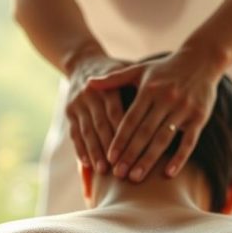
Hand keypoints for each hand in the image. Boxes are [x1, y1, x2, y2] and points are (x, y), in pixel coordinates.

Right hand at [65, 55, 131, 172]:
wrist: (84, 61)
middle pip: (101, 125)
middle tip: (119, 168)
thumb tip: (163, 105)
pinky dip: (80, 150)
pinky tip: (87, 165)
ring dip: (94, 153)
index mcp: (108, 87)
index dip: (124, 133)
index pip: (117, 113)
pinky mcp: (69, 112)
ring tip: (103, 171)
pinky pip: (75, 134)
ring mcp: (77, 104)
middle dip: (110, 148)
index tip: (134, 151)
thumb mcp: (128, 72)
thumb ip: (141, 89)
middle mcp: (90, 95)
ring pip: (87, 132)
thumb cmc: (116, 71)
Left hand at [87, 46, 222, 181]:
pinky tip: (169, 173)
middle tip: (118, 174)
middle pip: (145, 132)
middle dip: (130, 154)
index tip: (110, 158)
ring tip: (136, 177)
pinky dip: (179, 158)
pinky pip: (189, 141)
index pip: (130, 119)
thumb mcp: (139, 70)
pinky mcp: (200, 117)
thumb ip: (114, 79)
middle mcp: (166, 99)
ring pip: (163, 139)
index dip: (120, 139)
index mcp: (149, 89)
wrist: (202, 60)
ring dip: (149, 160)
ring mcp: (184, 109)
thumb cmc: (165, 69)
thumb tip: (88, 83)